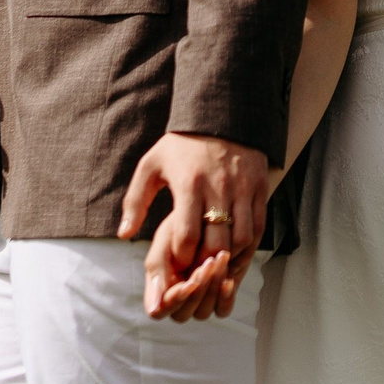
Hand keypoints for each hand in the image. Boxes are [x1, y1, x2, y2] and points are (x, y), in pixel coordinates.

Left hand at [117, 131, 270, 318]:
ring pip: (241, 238)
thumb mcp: (151, 166)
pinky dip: (249, 245)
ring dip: (229, 256)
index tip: (176, 263)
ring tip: (215, 262)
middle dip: (205, 263)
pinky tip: (236, 250)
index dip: (181, 257)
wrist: (220, 114)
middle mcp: (218, 188)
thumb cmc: (181, 145)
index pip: (186, 235)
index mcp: (189, 184)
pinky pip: (259, 226)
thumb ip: (135, 200)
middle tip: (196, 269)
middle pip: (216, 242)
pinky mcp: (259, 187)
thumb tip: (124, 234)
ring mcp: (242, 188)